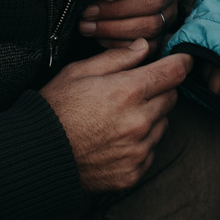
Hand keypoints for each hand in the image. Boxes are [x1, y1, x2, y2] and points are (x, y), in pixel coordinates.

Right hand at [40, 40, 189, 191]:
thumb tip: (144, 46)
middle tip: (133, 92)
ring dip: (150, 118)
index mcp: (128, 91)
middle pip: (171, 98)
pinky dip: (139, 145)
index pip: (174, 72)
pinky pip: (149, 152)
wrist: (37, 156)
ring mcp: (138, 150)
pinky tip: (114, 141)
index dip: (181, 62)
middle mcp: (139, 122)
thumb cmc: (55, 109)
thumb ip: (117, 58)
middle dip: (159, 90)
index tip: (182, 60)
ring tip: (118, 119)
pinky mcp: (133, 173)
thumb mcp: (79, 72)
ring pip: (162, 125)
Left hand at [78, 0, 183, 49]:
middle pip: (153, 1)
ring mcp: (169, 13)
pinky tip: (99, 38)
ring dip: (115, 29)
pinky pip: (148, 46)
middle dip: (117, 9)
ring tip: (87, 27)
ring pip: (151, 25)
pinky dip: (121, 44)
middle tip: (88, 12)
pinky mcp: (162, 35)